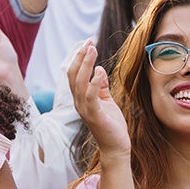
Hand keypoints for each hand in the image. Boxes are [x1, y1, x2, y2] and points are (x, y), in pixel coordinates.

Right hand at [68, 41, 130, 157]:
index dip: (79, 58)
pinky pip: (90, 96)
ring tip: (93, 50)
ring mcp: (85, 110)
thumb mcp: (106, 101)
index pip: (74, 74)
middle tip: (89, 42)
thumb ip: (101, 87)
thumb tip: (99, 70)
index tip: (88, 43)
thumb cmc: (112, 124)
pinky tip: (100, 71)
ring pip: (79, 83)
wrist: (116, 146)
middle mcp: (79, 103)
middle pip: (73, 75)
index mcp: (81, 99)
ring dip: (86, 64)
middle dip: (80, 57)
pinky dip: (94, 82)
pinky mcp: (95, 116)